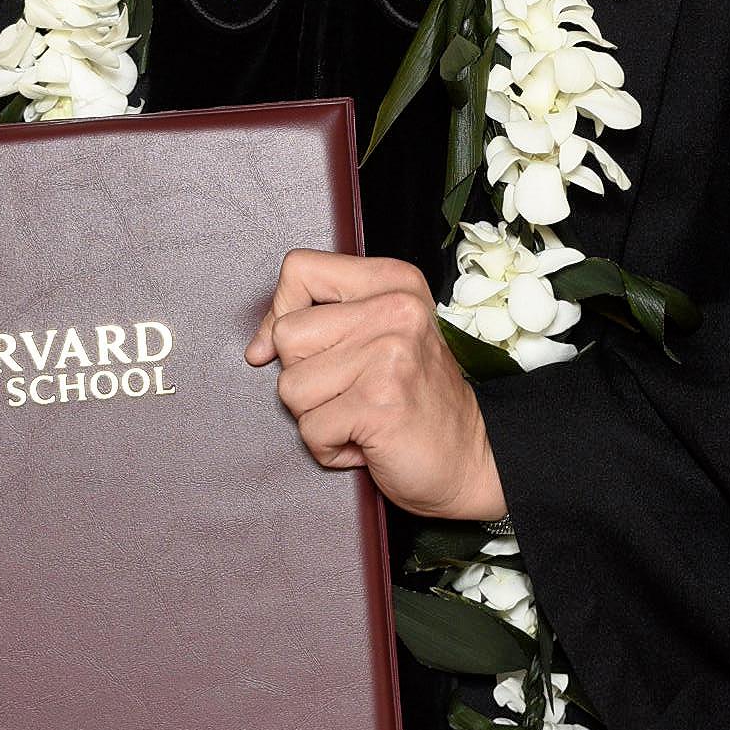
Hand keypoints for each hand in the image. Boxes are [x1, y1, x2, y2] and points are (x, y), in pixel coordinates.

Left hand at [244, 250, 506, 520]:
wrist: (473, 459)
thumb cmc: (415, 402)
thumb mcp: (375, 338)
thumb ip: (317, 324)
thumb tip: (256, 349)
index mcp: (393, 283)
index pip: (299, 270)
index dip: (281, 312)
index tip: (301, 350)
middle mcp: (395, 309)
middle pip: (287, 334)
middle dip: (304, 377)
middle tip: (351, 393)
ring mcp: (389, 355)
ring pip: (290, 387)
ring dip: (317, 418)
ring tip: (360, 417)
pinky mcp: (380, 403)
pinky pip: (310, 430)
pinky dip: (329, 449)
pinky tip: (367, 442)